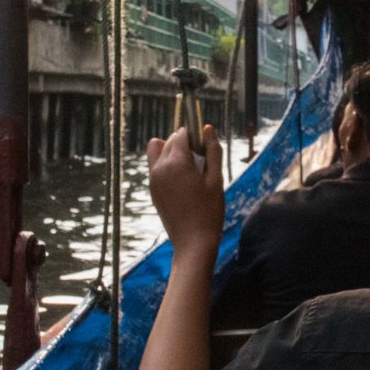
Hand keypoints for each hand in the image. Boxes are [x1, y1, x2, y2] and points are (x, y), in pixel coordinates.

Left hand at [147, 125, 224, 256]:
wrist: (193, 241)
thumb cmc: (209, 210)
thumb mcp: (216, 179)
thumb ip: (213, 151)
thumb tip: (208, 128)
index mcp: (176, 162)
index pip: (181, 134)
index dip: (195, 136)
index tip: (206, 147)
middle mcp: (159, 168)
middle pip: (169, 141)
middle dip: (185, 143)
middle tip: (202, 163)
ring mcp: (153, 179)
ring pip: (158, 151)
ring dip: (173, 152)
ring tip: (191, 170)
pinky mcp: (153, 190)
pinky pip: (156, 167)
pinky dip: (167, 166)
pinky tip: (184, 182)